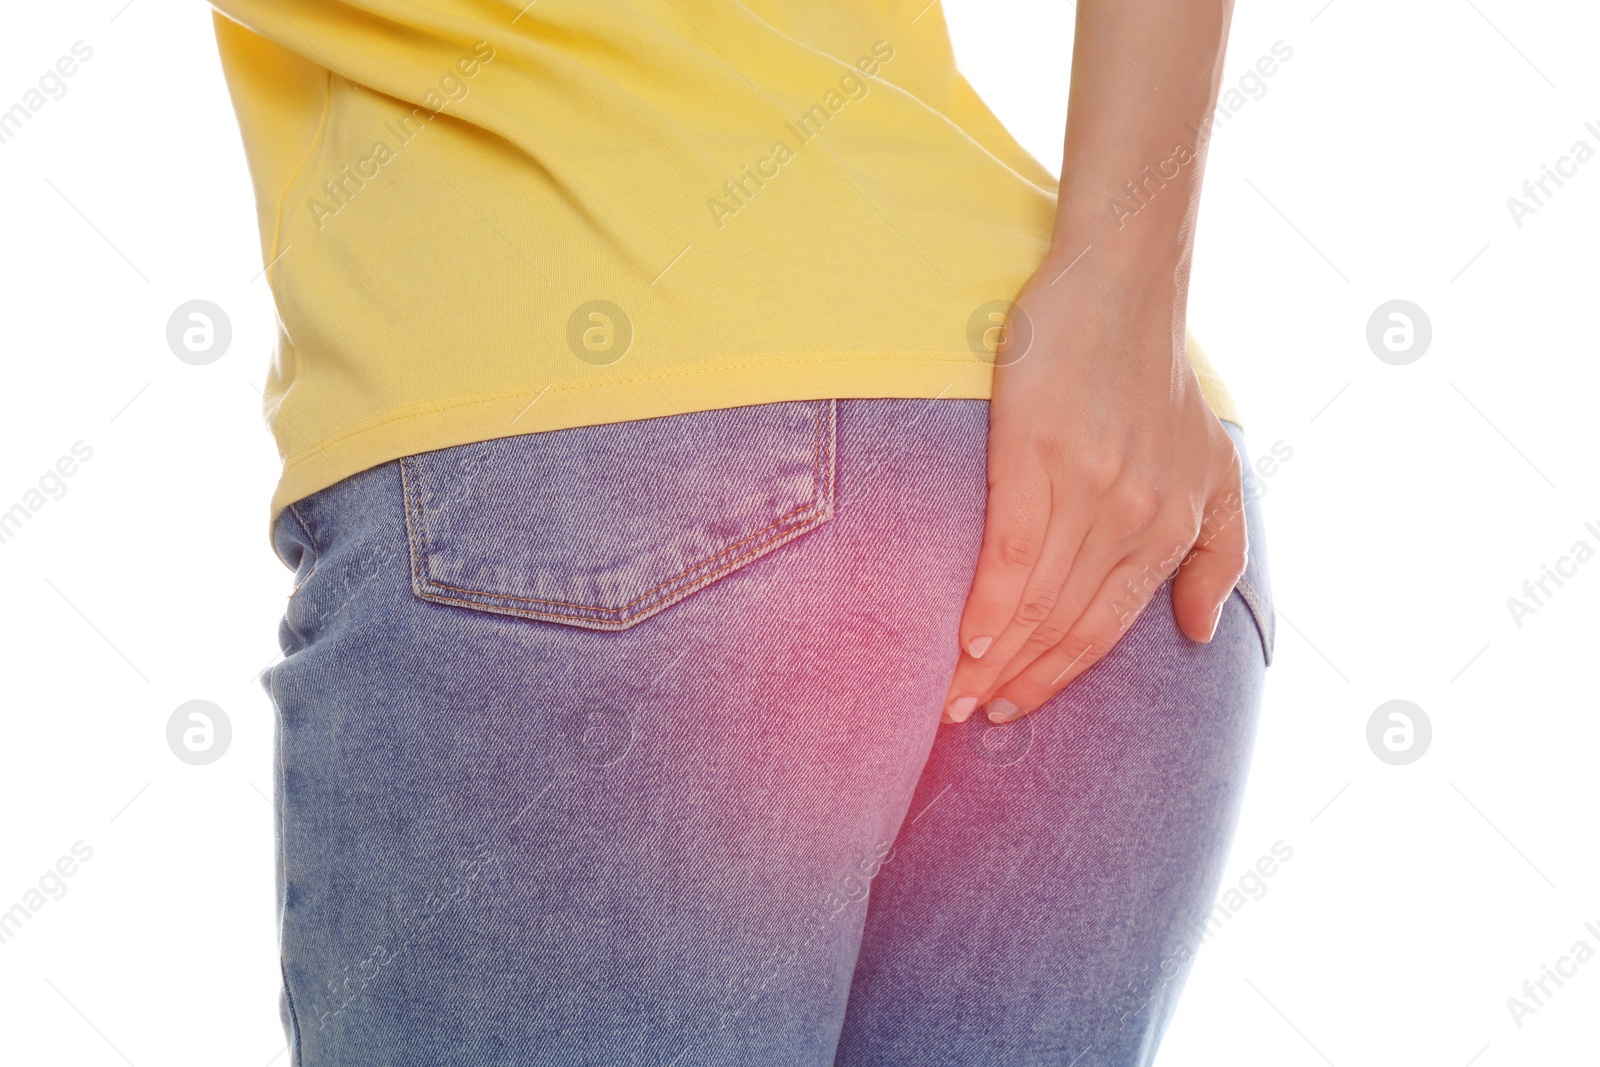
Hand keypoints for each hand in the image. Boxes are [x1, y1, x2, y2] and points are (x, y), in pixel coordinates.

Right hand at [942, 258, 1246, 724]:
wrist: (1120, 287)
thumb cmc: (1157, 375)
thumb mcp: (1219, 467)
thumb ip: (1220, 552)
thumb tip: (1199, 633)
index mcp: (1170, 529)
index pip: (1104, 628)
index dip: (1058, 677)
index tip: (1015, 710)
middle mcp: (1133, 520)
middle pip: (1065, 625)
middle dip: (1017, 683)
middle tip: (969, 719)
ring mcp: (1088, 490)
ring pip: (1037, 600)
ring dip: (992, 660)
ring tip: (953, 701)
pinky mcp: (1037, 458)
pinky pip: (1013, 552)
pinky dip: (989, 604)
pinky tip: (964, 642)